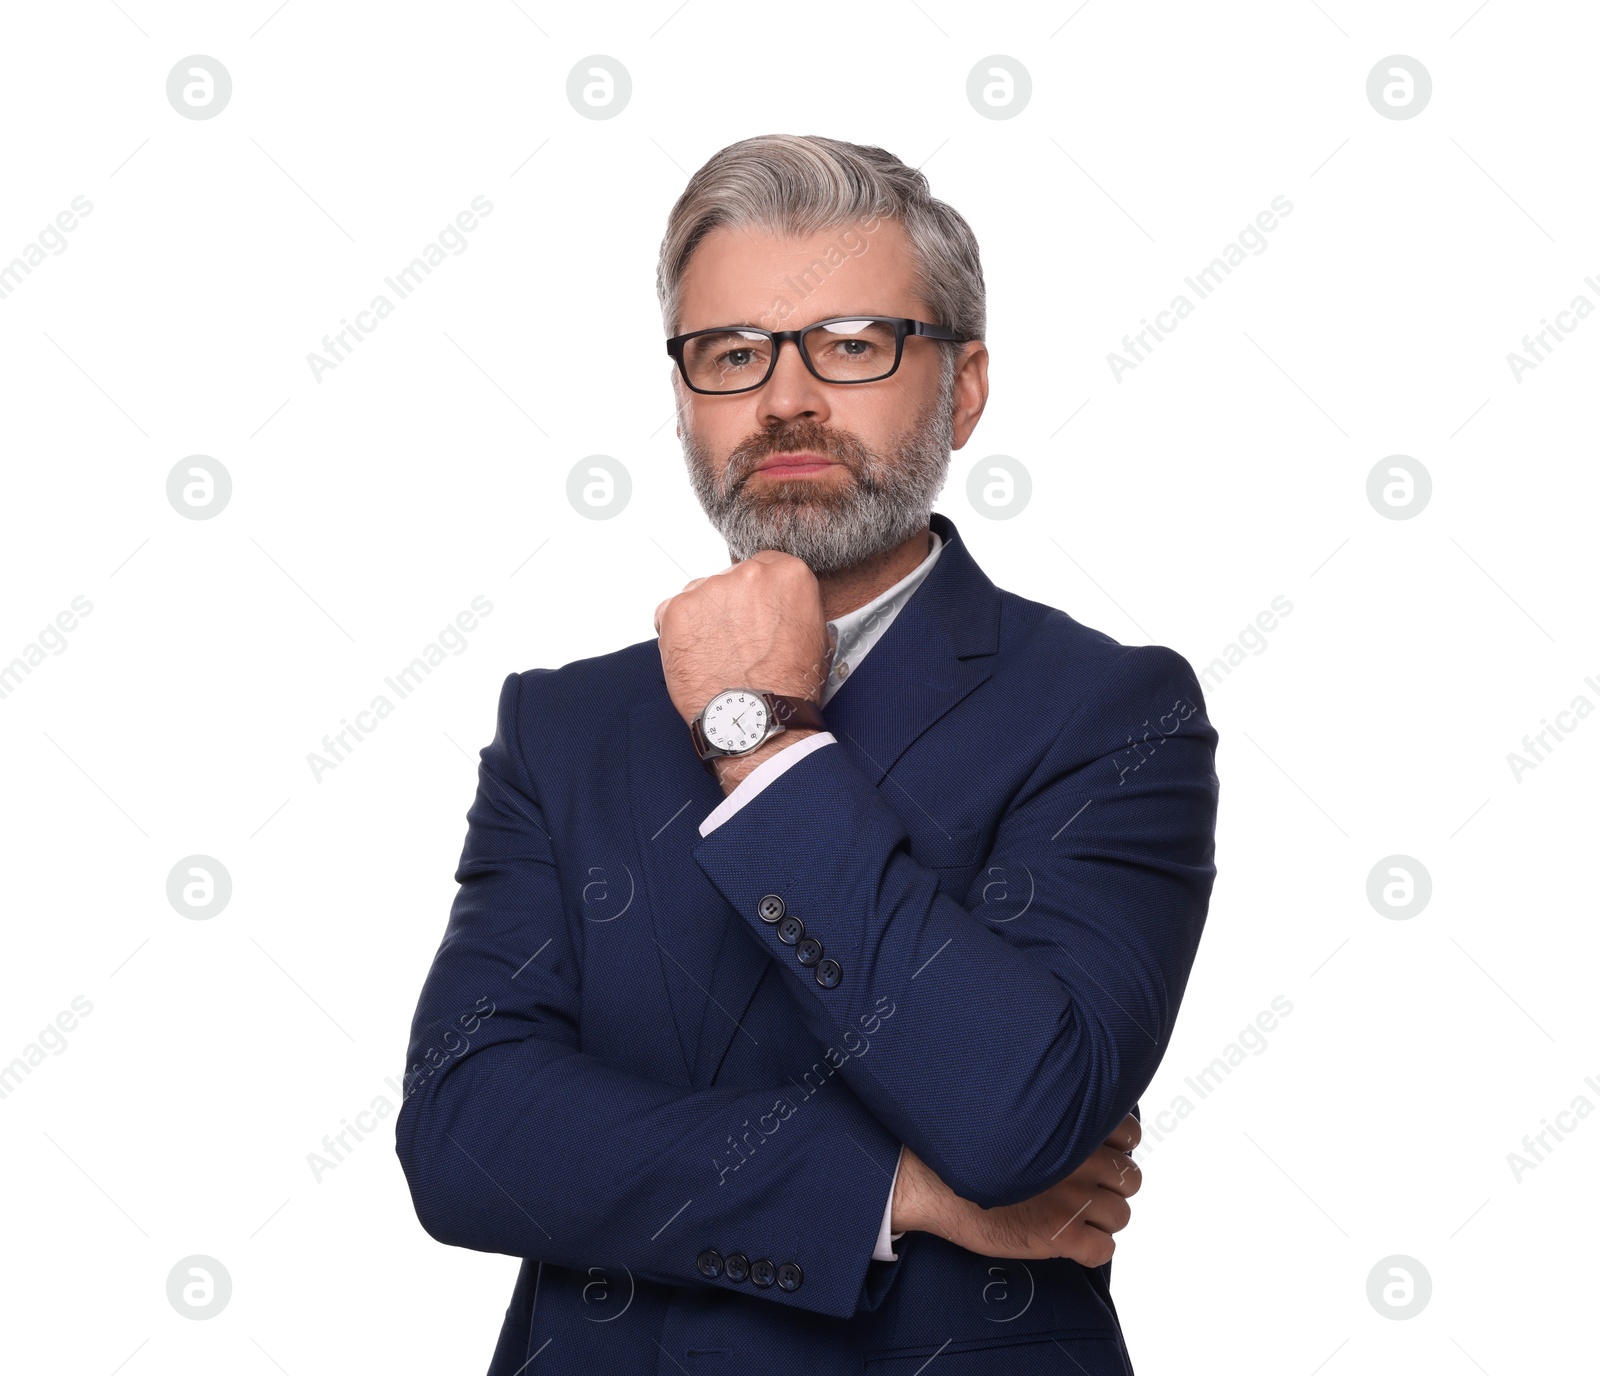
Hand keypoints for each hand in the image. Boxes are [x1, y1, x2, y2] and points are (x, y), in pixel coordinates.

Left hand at [653, 551, 831, 726]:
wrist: (757, 720)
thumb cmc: (789, 688)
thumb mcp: (816, 637)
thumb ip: (794, 607)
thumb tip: (784, 607)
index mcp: (789, 574)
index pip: (765, 567)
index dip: (757, 595)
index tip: (754, 614)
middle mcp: (748, 573)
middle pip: (729, 578)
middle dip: (729, 606)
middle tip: (735, 642)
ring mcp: (709, 589)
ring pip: (698, 595)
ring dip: (703, 619)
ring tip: (716, 655)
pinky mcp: (677, 610)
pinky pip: (669, 614)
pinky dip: (677, 634)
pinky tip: (695, 659)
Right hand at [891, 1114, 1141, 1266]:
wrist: (930, 1181)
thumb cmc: (965, 1144)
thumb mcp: (1013, 1110)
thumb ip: (1050, 1111)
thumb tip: (1072, 1113)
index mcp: (1070, 1125)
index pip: (1129, 1134)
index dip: (1117, 1146)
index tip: (1100, 1152)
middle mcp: (1080, 1161)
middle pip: (1130, 1178)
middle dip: (1112, 1184)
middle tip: (1086, 1188)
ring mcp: (1073, 1200)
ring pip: (1121, 1215)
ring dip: (1103, 1217)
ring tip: (1076, 1215)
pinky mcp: (1060, 1237)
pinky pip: (1103, 1250)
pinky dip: (1092, 1248)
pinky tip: (1070, 1241)